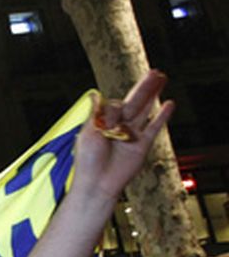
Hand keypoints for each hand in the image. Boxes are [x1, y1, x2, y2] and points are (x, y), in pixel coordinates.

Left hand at [71, 70, 174, 200]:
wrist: (97, 183)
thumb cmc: (88, 161)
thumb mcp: (89, 133)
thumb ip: (97, 114)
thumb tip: (94, 95)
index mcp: (103, 122)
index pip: (114, 105)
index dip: (114, 111)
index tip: (109, 125)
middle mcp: (118, 127)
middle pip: (134, 102)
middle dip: (144, 87)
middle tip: (154, 72)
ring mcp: (131, 134)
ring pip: (145, 110)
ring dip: (153, 95)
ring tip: (162, 79)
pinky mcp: (142, 145)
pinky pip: (154, 127)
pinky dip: (162, 116)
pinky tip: (169, 104)